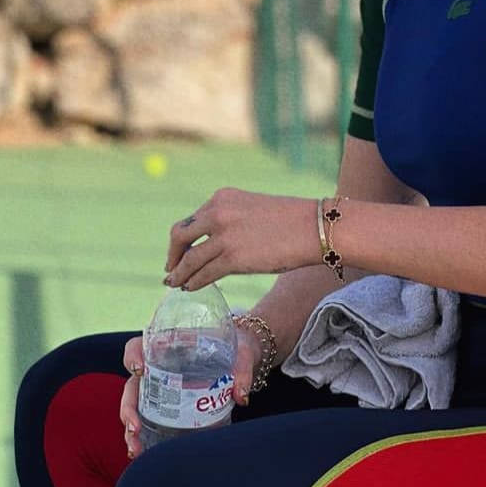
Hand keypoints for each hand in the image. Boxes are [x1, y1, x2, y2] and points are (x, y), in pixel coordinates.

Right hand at [119, 327, 259, 460]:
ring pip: (136, 406)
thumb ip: (242, 371)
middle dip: (129, 407)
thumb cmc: (236, 349)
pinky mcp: (167, 405)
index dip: (133, 356)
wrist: (241, 360)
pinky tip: (142, 452)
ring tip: (135, 449)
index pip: (141, 346)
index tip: (140, 370)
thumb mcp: (241, 354)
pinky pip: (148, 418)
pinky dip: (142, 436)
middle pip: (133, 384)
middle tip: (135, 426)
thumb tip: (241, 396)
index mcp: (170, 346)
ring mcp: (160, 387)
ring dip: (131, 428)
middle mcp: (158, 366)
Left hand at [163, 188, 313, 290]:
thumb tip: (215, 241)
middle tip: (171, 269)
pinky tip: (191, 288)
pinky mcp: (232, 258)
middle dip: (173, 254)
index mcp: (222, 197)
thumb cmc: (291, 220)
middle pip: (180, 235)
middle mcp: (218, 213)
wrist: (314, 228)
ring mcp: (224, 236)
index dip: (181, 239)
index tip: (178, 251)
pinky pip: (203, 274)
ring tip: (175, 284)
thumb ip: (230, 219)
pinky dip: (193, 283)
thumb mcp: (253, 208)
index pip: (192, 219)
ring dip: (179, 274)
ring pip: (189, 259)